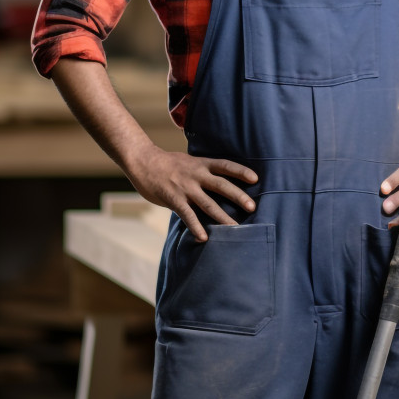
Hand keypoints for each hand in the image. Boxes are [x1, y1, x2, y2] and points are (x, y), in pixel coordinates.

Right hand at [127, 145, 257, 242]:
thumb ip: (202, 171)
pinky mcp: (173, 199)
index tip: (256, 179)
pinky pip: (187, 215)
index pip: (225, 166)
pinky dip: (196, 226)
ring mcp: (185, 187)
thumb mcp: (188, 162)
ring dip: (222, 216)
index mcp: (201, 164)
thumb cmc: (167, 163)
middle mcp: (196, 175)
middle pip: (221, 185)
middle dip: (238, 196)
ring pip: (208, 203)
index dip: (241, 171)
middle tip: (252, 207)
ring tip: (234, 228)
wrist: (142, 161)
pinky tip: (203, 237)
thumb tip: (217, 181)